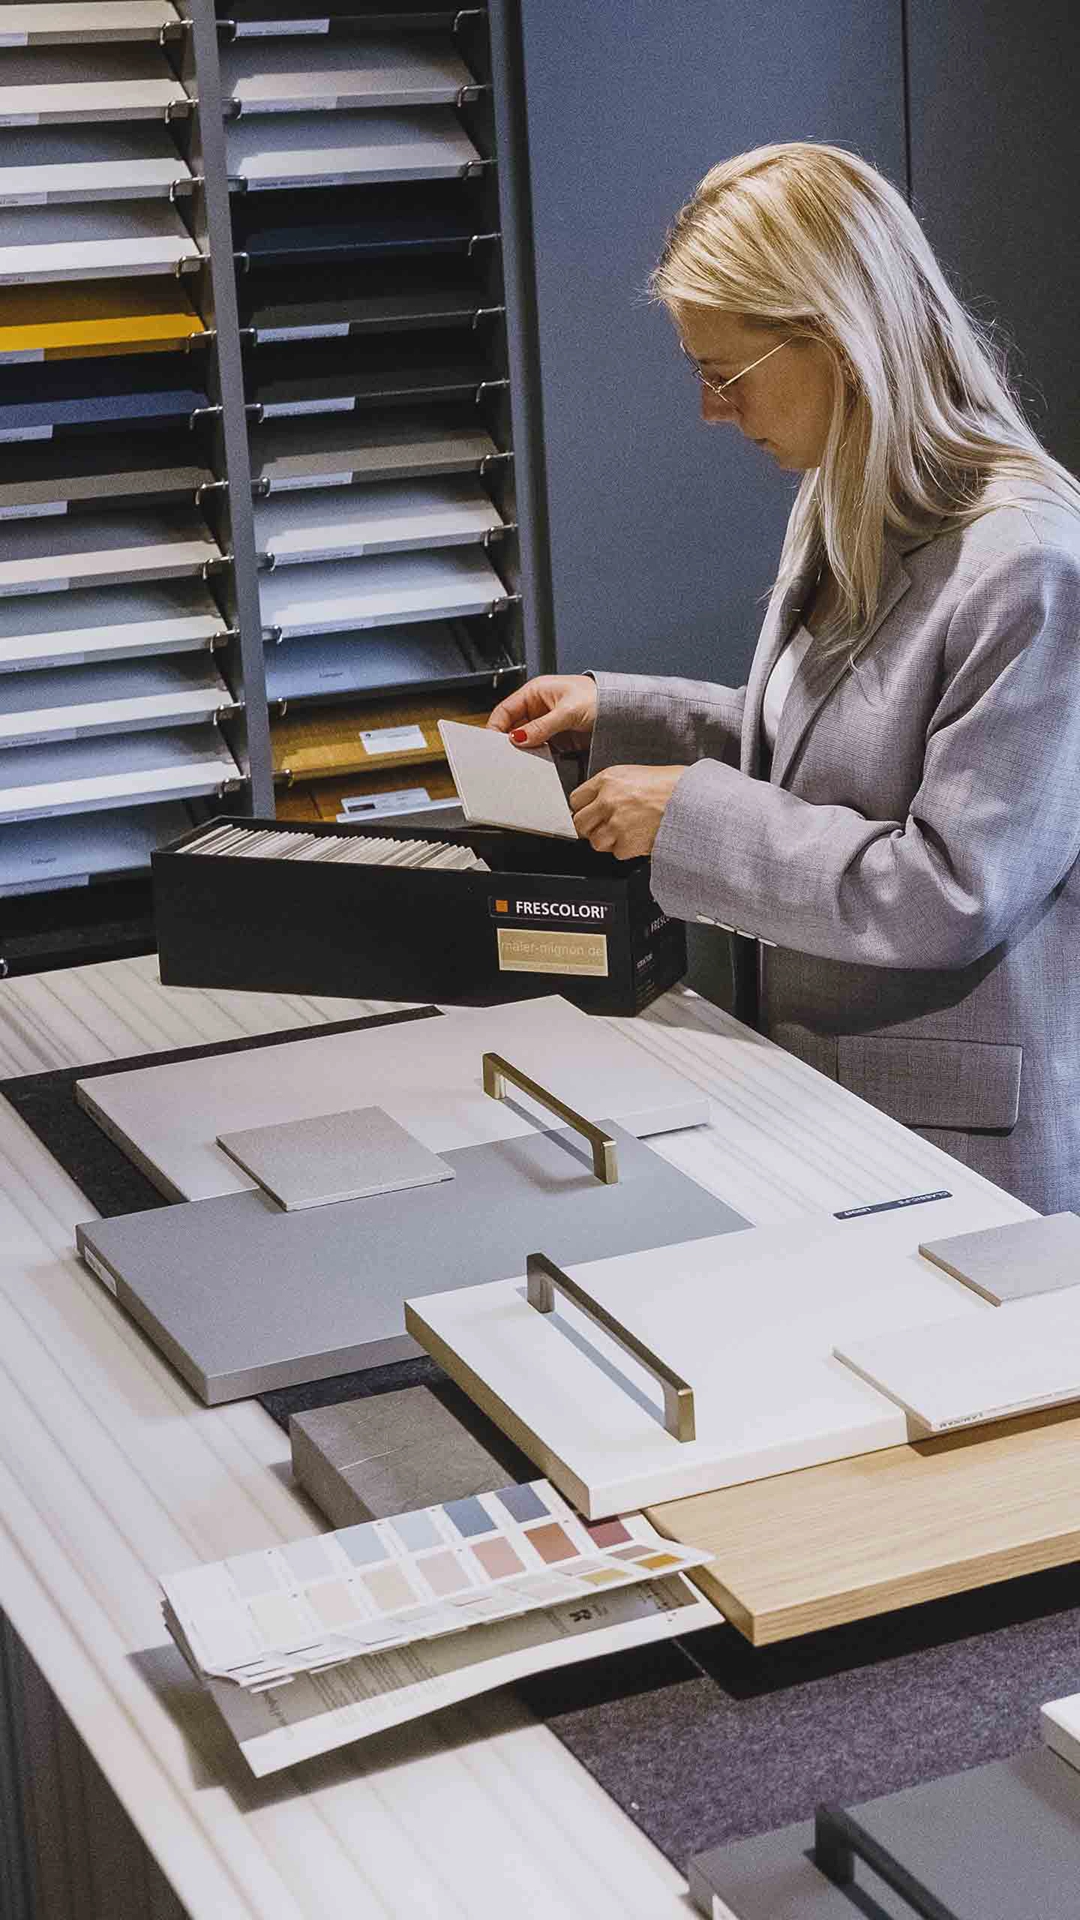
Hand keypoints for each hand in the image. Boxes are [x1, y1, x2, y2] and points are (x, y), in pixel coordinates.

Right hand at [488, 674, 597, 753]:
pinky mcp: (557, 738)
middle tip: (505, 756)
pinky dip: (536, 756)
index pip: (505, 710)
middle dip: (509, 741)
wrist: (623, 710)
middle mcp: (538, 707)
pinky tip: (535, 762)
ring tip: (521, 761)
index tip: (491, 744)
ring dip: (523, 750)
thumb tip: (518, 738)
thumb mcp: (568, 711)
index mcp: (535, 692)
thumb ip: (542, 726)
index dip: (495, 727)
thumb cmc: (599, 698)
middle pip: (513, 726)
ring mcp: (547, 723)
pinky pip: (540, 748)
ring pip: (525, 739)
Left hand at [570, 765, 686, 858]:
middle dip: (590, 827)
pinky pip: (616, 853)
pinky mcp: (628, 843)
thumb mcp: (634, 774)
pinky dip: (626, 849)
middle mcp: (608, 801)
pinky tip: (638, 837)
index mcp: (608, 780)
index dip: (583, 808)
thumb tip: (595, 803)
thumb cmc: (671, 785)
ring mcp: (617, 823)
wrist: (693, 800)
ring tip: (625, 832)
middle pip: (580, 823)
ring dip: (608, 841)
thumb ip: (610, 788)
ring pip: (596, 842)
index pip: (576, 799)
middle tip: (603, 826)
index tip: (589, 812)